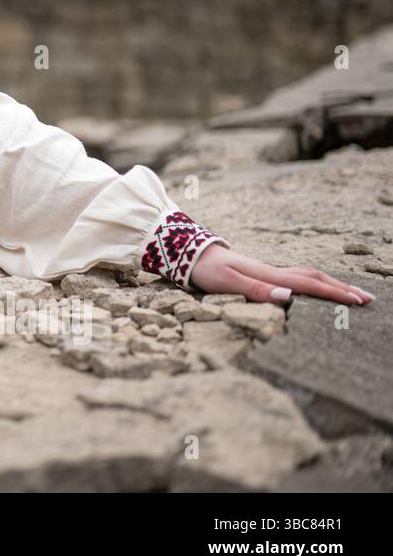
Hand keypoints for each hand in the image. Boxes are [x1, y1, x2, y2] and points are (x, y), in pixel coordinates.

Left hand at [189, 244, 375, 305]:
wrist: (188, 253)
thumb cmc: (206, 270)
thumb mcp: (227, 283)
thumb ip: (255, 290)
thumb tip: (287, 296)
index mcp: (268, 275)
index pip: (308, 285)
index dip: (334, 293)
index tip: (358, 301)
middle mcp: (272, 272)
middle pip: (313, 278)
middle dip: (341, 288)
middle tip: (367, 299)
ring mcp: (267, 272)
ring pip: (306, 276)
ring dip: (330, 284)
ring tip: (350, 293)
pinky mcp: (261, 274)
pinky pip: (295, 278)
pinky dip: (314, 283)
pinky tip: (315, 288)